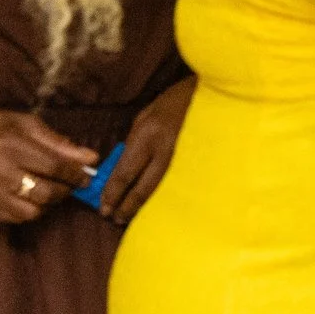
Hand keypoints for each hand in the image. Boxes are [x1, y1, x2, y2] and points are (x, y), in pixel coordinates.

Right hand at [0, 109, 101, 224]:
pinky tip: (32, 196)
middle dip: (65, 190)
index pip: (53, 166)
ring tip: (51, 189)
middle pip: (45, 192)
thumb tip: (91, 158)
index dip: (75, 173)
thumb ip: (59, 144)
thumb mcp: (28, 125)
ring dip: (49, 203)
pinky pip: (17, 218)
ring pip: (32, 211)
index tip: (86, 175)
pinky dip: (31, 210)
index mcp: (10, 145)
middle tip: (71, 184)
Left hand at [101, 77, 193, 225]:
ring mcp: (180, 159)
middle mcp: (163, 151)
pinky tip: (152, 207)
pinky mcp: (193, 164)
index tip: (103, 206)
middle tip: (113, 219)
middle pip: (141, 187)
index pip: (126, 172)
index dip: (113, 192)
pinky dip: (158, 198)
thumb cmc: (175, 100)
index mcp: (147, 135)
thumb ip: (134, 141)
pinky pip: (172, 185)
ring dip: (141, 206)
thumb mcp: (146, 115)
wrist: (212, 94)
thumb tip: (122, 165)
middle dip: (126, 206)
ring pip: (157, 190)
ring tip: (128, 217)